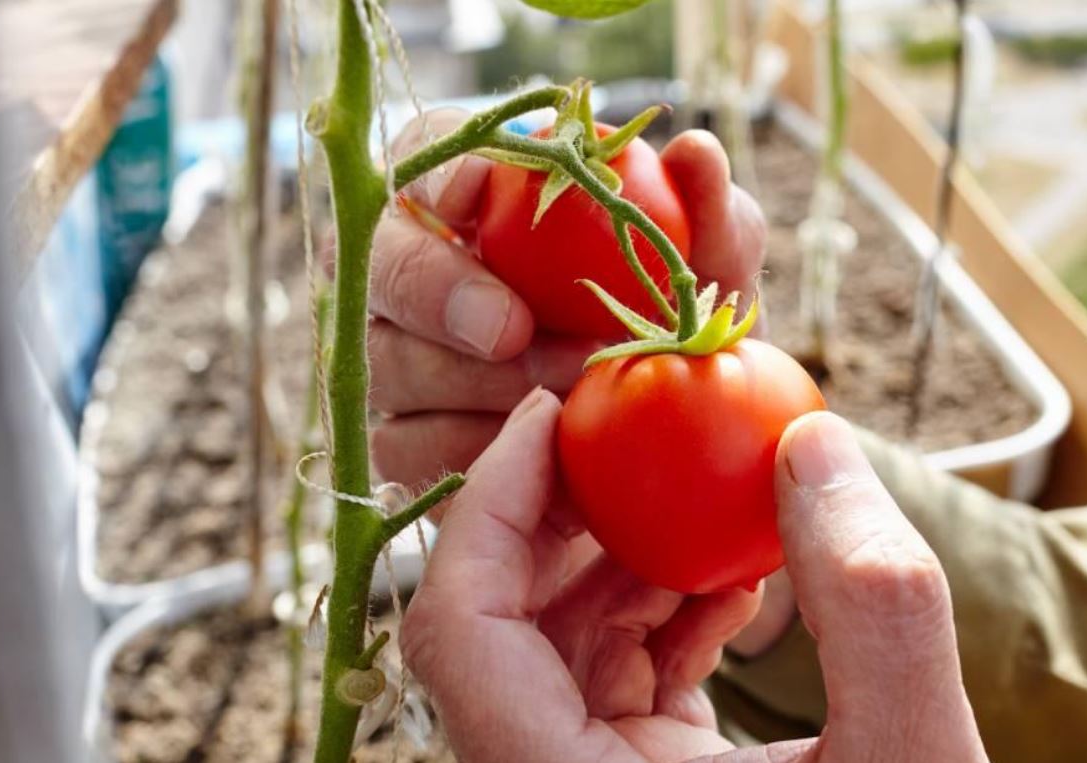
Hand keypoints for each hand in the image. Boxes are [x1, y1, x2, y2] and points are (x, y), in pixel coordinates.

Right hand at [364, 108, 766, 487]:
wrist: (662, 424)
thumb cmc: (670, 314)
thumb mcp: (707, 263)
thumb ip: (705, 209)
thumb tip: (696, 151)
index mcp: (472, 196)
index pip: (423, 156)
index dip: (439, 173)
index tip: (481, 195)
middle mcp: (415, 270)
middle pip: (379, 265)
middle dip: (437, 292)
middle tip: (513, 329)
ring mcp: (399, 356)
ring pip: (387, 360)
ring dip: (470, 384)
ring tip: (561, 398)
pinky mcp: (404, 437)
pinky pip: (404, 444)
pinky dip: (467, 449)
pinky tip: (530, 454)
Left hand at [401, 394, 988, 762]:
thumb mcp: (911, 762)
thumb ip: (872, 598)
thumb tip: (811, 445)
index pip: (457, 628)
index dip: (485, 502)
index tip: (553, 412)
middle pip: (498, 620)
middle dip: (564, 512)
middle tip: (631, 430)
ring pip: (558, 644)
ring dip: (623, 556)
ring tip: (701, 498)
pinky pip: (619, 676)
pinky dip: (665, 611)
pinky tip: (732, 578)